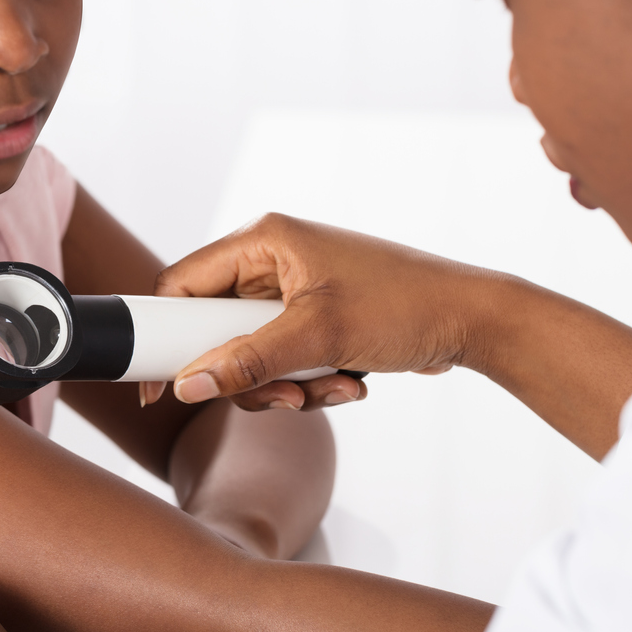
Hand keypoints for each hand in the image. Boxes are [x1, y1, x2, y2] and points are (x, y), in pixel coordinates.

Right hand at [152, 213, 501, 411]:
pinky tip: (347, 381)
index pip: (183, 283)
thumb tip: (188, 386)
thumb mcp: (320, 336)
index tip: (157, 386)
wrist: (474, 321)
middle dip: (247, 373)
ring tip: (329, 387)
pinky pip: (281, 359)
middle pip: (215, 329)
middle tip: (282, 393)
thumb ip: (248, 362)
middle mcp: (272, 260)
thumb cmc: (405, 306)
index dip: (164, 335)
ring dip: (283, 384)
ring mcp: (292, 291)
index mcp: (264, 239)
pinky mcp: (312, 318)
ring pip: (248, 353)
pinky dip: (306, 381)